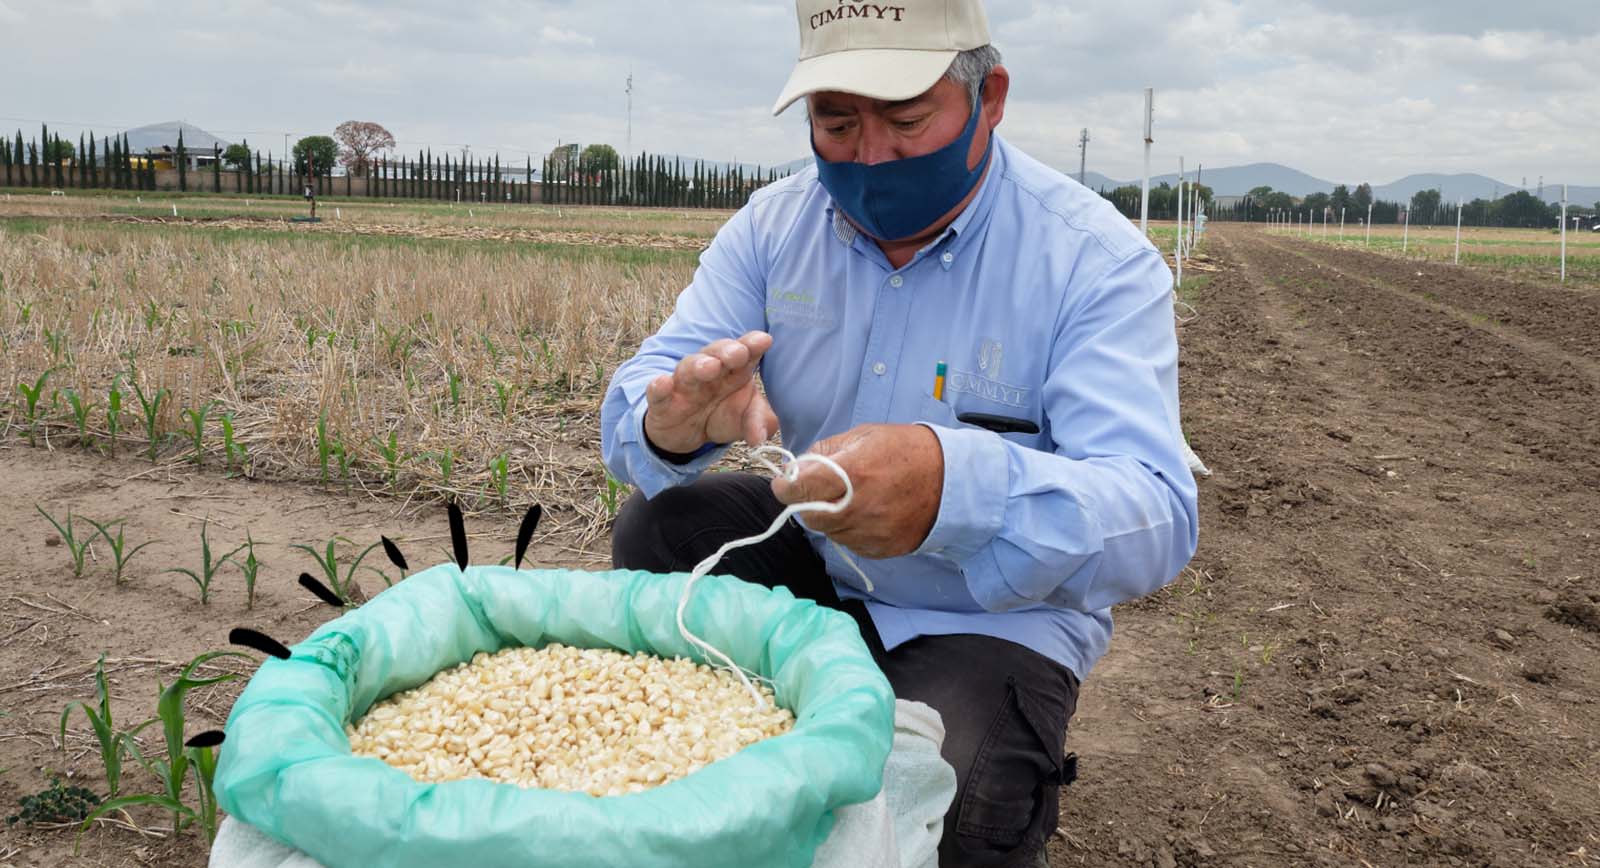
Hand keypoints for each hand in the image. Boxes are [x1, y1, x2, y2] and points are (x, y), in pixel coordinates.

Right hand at [643, 331, 778, 453]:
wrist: (684, 435)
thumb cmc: (720, 416)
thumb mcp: (743, 421)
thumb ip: (756, 422)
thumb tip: (759, 437)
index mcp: (733, 371)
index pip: (744, 353)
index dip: (753, 345)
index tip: (764, 340)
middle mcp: (709, 372)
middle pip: (717, 354)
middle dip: (728, 351)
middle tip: (739, 353)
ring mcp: (683, 385)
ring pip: (689, 368)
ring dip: (699, 365)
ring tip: (710, 367)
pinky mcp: (662, 404)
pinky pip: (657, 393)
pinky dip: (658, 387)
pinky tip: (662, 383)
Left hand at [771, 424, 943, 558]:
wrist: (952, 480)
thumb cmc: (906, 450)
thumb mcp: (864, 436)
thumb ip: (826, 452)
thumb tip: (797, 468)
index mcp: (851, 475)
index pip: (797, 490)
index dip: (786, 487)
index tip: (786, 482)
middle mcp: (857, 509)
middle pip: (808, 517)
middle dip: (806, 503)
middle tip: (818, 490)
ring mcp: (869, 533)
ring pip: (829, 532)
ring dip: (830, 517)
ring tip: (850, 498)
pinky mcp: (880, 549)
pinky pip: (851, 543)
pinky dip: (850, 530)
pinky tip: (867, 512)